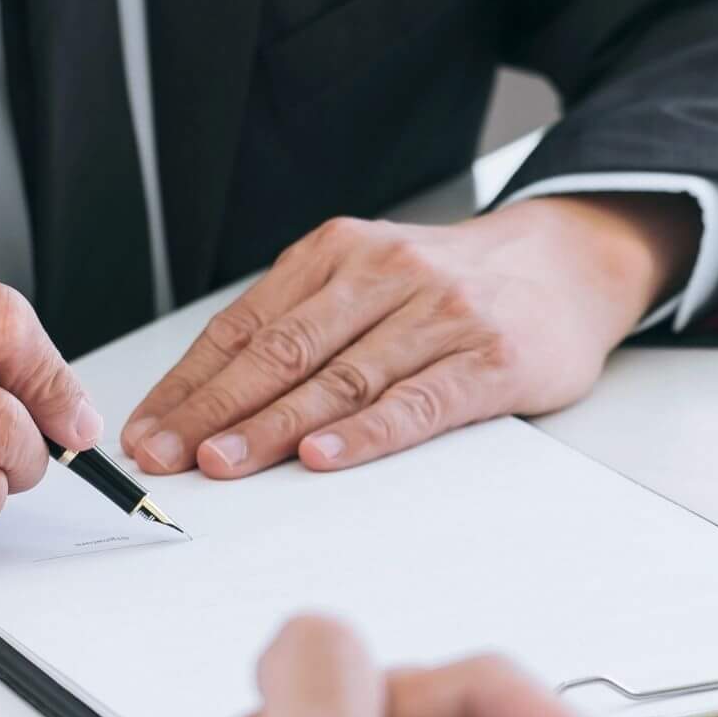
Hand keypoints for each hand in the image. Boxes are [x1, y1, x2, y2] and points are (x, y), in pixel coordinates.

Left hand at [120, 196, 700, 479]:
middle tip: (166, 456)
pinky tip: (323, 458)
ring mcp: (440, 316)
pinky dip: (365, 434)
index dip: (190, 381)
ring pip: (340, 379)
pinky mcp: (488, 359)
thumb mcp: (374, 277)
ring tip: (223, 464)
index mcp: (342, 252)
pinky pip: (416, 402)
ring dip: (273, 427)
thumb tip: (213, 400)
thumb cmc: (457, 287)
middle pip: (283, 351)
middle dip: (214, 408)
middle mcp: (385, 275)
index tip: (148, 430)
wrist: (570, 266)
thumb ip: (308, 323)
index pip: (247, 324)